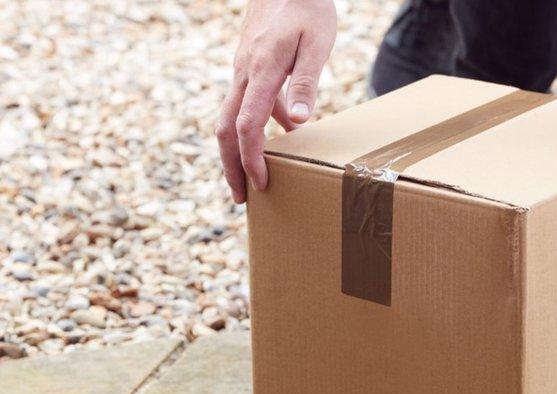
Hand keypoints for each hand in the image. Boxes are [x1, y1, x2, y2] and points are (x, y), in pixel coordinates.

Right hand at [216, 0, 336, 202]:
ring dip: (237, 150)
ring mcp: (242, 69)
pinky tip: (279, 135)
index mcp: (260, 72)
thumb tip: (296, 121)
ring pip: (229, 117)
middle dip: (231, 166)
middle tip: (242, 198)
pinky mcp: (248, 66)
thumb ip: (305, 82)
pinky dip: (253, 126)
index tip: (262, 184)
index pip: (247, 126)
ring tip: (252, 177)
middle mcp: (243, 73)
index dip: (251, 159)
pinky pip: (244, 103)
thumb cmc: (307, 9)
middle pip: (224, 129)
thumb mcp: (317, 44)